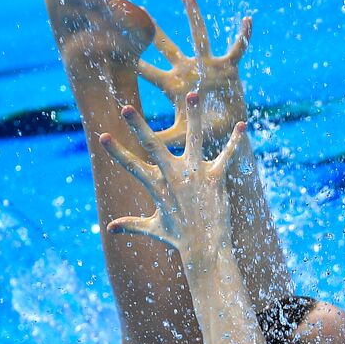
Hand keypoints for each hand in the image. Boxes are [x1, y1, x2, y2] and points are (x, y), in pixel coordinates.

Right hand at [99, 93, 248, 263]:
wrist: (204, 249)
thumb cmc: (178, 238)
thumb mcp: (153, 228)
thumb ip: (132, 224)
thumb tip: (110, 229)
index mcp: (157, 187)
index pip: (131, 166)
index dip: (115, 152)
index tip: (102, 135)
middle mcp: (174, 177)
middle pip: (152, 147)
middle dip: (138, 127)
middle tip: (125, 108)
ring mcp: (195, 176)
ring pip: (193, 139)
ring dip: (194, 116)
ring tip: (193, 94)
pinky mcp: (215, 178)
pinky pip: (226, 155)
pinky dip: (234, 140)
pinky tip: (242, 124)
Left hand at [140, 0, 251, 147]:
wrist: (228, 134)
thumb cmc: (202, 133)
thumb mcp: (178, 135)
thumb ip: (158, 139)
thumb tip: (135, 146)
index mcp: (173, 85)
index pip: (148, 71)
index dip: (134, 62)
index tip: (116, 46)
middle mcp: (187, 70)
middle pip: (167, 46)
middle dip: (155, 31)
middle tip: (141, 9)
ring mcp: (207, 66)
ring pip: (199, 36)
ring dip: (192, 15)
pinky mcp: (228, 68)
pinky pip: (238, 49)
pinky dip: (244, 35)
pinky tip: (247, 19)